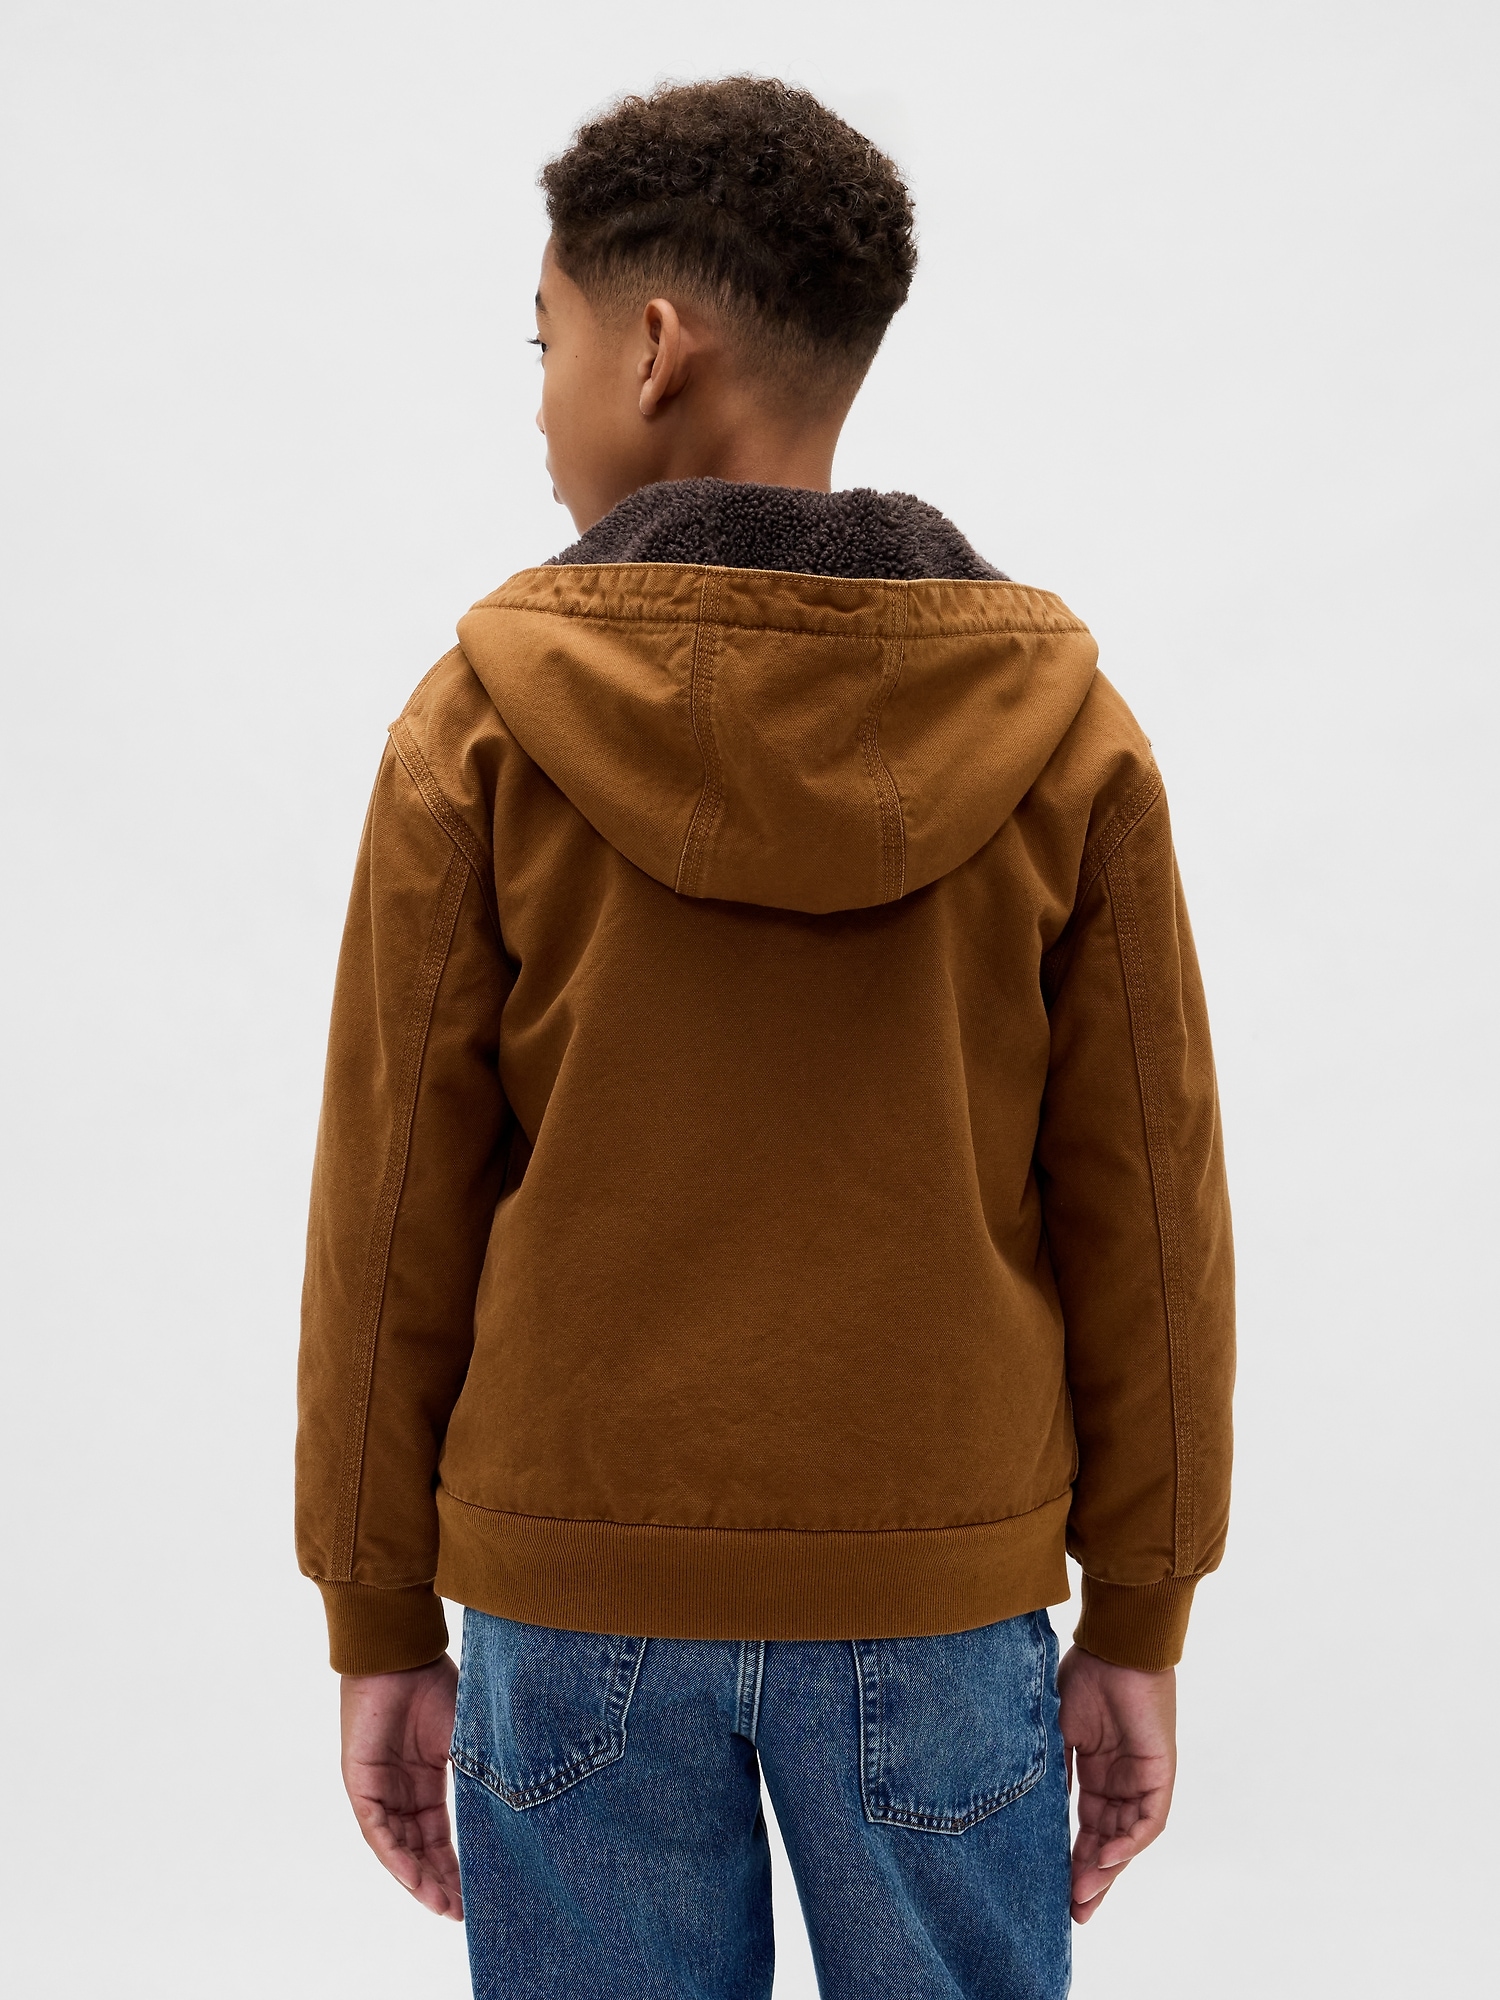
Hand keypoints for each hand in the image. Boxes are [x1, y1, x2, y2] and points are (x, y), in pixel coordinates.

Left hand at [340, 1655, 462, 1919]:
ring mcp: (379, 1788)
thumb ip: (484, 1770)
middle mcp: (401, 1790)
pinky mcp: (360, 1783)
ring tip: (443, 1905)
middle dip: (440, 1882)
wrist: (403, 1650)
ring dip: (419, 1879)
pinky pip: (376, 1830)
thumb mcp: (469, 1736)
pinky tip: (414, 1878)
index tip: (478, 1893)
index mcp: (427, 1779)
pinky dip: (395, 1856)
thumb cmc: (437, 1681)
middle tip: (462, 1911)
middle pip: (419, 1849)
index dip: (458, 1865)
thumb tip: (523, 1803)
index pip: (440, 1835)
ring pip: (398, 1848)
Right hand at [1057, 1644, 1175, 1923]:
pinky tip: (1109, 1856)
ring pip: (1127, 1838)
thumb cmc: (1083, 1676)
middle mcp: (1120, 1781)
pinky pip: (1149, 1820)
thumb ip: (1050, 1773)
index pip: (1086, 1827)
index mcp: (1095, 1772)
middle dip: (1092, 1877)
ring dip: (1107, 1867)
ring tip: (1083, 1893)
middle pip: (1107, 1841)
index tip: (1054, 1891)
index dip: (1072, 1859)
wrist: (1113, 1645)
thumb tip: (1030, 1813)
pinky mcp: (1160, 1773)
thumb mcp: (1056, 1732)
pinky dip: (1130, 1841)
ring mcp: (1142, 1779)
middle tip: (1074, 1911)